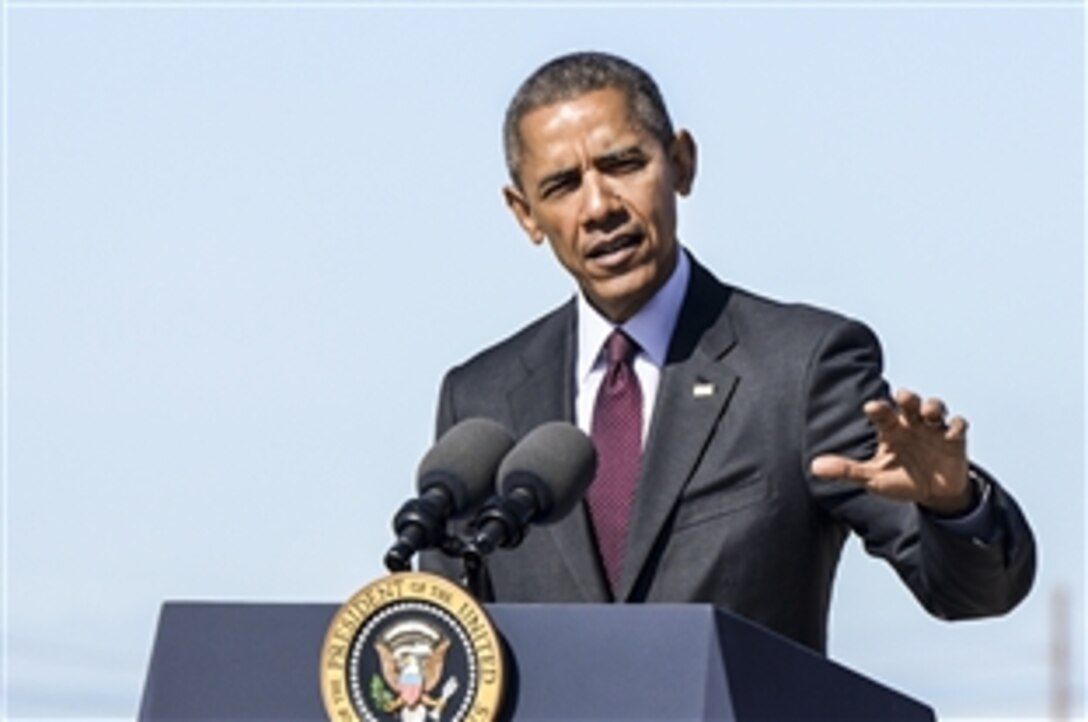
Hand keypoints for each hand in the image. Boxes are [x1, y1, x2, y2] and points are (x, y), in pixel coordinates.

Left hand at [809, 388, 972, 513]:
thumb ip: (846, 470)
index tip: (871, 408)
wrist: (933, 495)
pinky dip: (956, 425)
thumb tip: (814, 467)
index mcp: (890, 429)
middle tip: (903, 398)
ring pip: (935, 407)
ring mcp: (933, 430)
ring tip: (929, 413)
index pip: (882, 412)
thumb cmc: (900, 480)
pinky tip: (951, 431)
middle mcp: (911, 424)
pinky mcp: (954, 440)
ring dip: (933, 406)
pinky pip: (958, 426)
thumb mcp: (872, 478)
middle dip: (907, 397)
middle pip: (909, 402)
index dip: (878, 408)